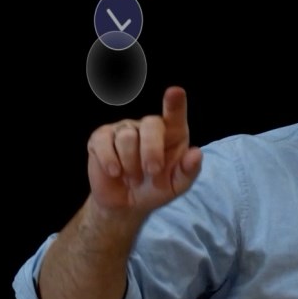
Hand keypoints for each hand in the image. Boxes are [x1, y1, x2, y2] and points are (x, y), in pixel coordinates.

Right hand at [86, 86, 204, 215]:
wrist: (125, 205)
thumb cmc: (154, 189)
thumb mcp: (176, 186)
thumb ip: (188, 171)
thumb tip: (196, 153)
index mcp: (171, 134)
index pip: (174, 114)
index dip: (174, 103)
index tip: (175, 92)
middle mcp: (147, 127)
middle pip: (150, 124)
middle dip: (152, 151)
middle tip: (152, 172)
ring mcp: (124, 130)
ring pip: (127, 137)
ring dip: (131, 164)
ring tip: (133, 179)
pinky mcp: (101, 138)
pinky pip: (103, 142)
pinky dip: (110, 161)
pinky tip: (114, 173)